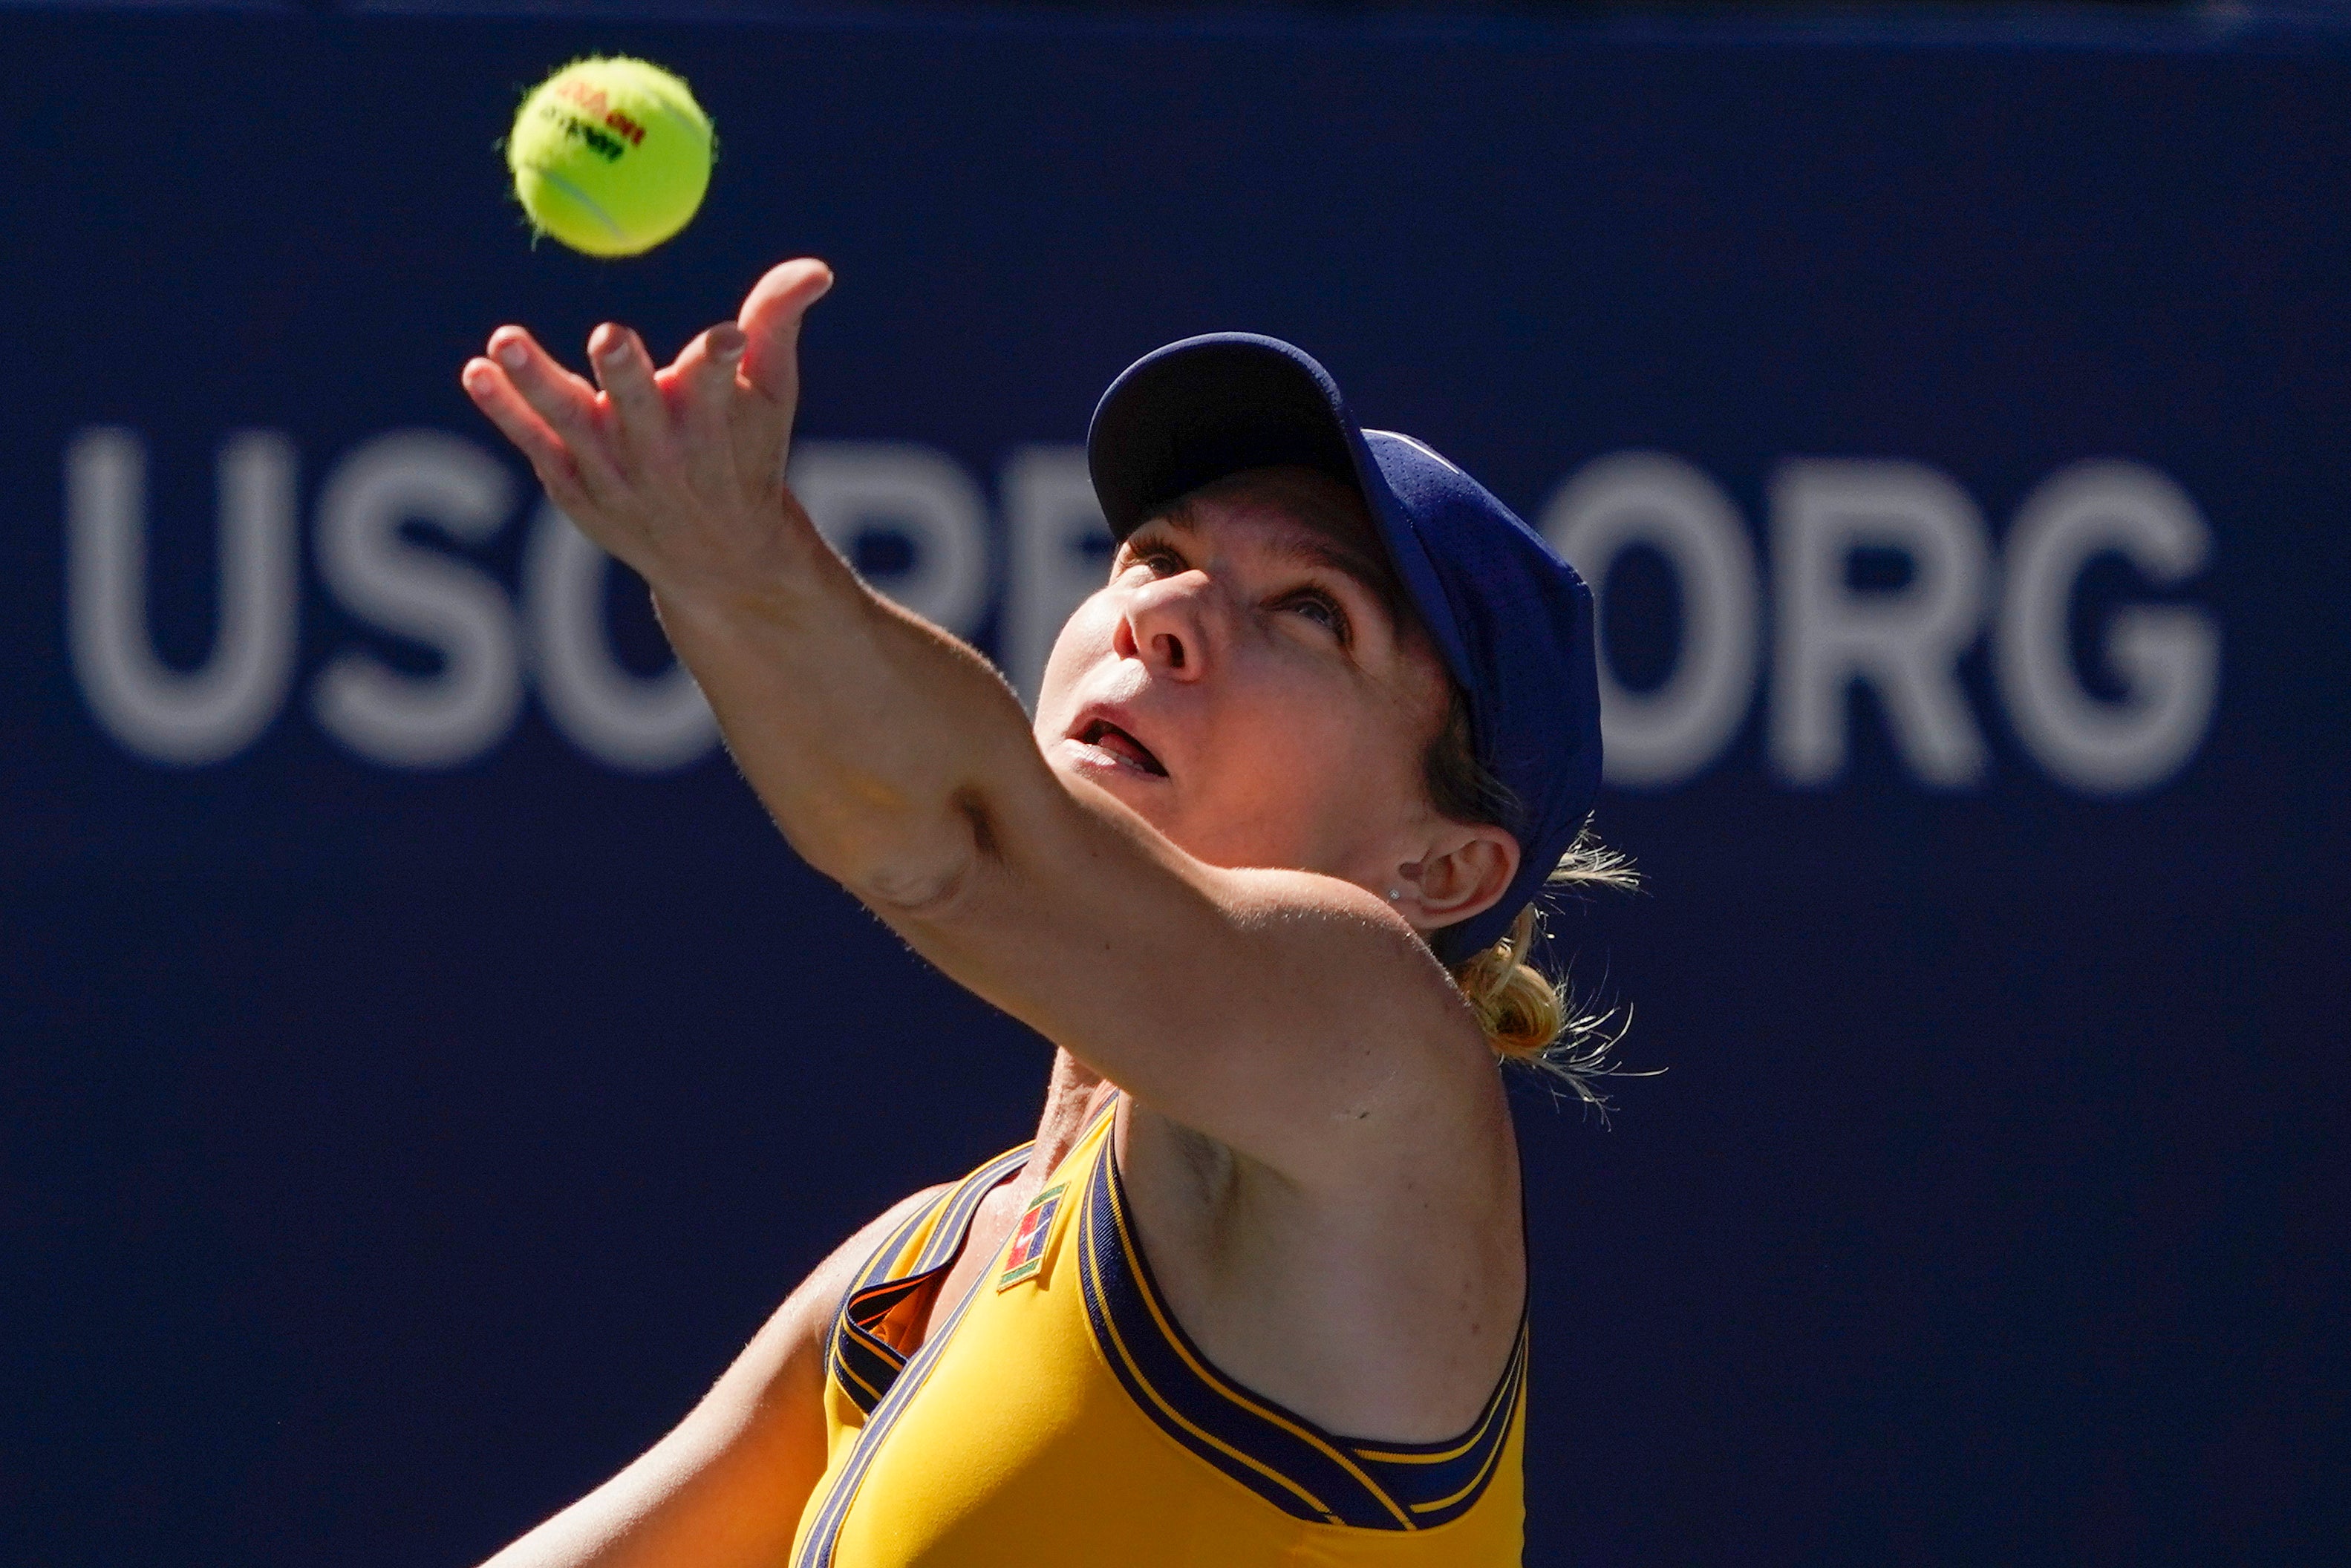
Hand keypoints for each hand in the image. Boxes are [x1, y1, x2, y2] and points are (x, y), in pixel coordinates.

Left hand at [459, 257, 835, 606]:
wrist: (717, 560)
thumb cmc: (746, 456)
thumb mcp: (772, 393)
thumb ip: (778, 323)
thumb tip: (816, 268)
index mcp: (718, 430)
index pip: (721, 389)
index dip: (721, 363)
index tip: (727, 337)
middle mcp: (666, 458)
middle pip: (643, 412)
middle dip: (627, 377)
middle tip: (609, 335)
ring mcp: (615, 478)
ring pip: (574, 426)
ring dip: (538, 383)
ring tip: (504, 339)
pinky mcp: (575, 490)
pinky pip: (536, 445)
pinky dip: (506, 411)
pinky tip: (477, 371)